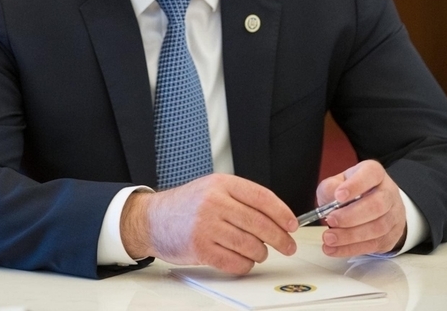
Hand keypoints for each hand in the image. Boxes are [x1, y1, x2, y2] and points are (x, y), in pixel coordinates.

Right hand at [120, 173, 298, 273]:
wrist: (154, 219)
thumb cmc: (187, 205)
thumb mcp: (213, 188)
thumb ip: (240, 198)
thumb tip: (276, 216)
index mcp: (221, 183)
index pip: (261, 197)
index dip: (281, 212)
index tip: (292, 224)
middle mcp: (215, 202)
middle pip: (260, 223)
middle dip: (280, 238)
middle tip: (288, 245)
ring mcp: (207, 225)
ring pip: (250, 245)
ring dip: (261, 253)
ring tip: (259, 252)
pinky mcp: (201, 248)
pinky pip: (235, 262)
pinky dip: (245, 264)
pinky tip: (243, 259)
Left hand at [316, 160, 406, 256]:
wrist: (371, 205)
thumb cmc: (351, 192)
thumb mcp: (337, 182)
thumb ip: (331, 188)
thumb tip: (331, 199)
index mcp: (374, 173)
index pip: (370, 174)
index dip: (355, 185)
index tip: (338, 196)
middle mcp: (388, 192)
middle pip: (377, 205)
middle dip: (351, 216)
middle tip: (330, 220)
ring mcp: (394, 215)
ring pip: (377, 228)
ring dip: (350, 236)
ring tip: (329, 238)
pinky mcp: (392, 236)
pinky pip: (374, 245)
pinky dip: (352, 248)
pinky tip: (335, 249)